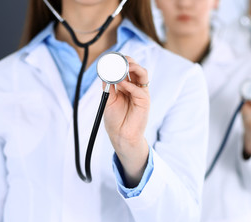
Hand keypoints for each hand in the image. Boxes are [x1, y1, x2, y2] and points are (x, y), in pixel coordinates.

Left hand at [103, 56, 150, 186]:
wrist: (121, 135)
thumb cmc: (115, 119)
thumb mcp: (109, 98)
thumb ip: (109, 85)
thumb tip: (105, 71)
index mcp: (128, 86)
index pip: (127, 68)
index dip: (121, 61)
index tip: (111, 57)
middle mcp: (136, 87)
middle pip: (136, 68)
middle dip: (129, 61)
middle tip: (119, 58)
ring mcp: (142, 94)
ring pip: (142, 74)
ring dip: (134, 67)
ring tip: (124, 65)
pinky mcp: (145, 102)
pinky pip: (139, 89)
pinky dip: (130, 85)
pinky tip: (122, 84)